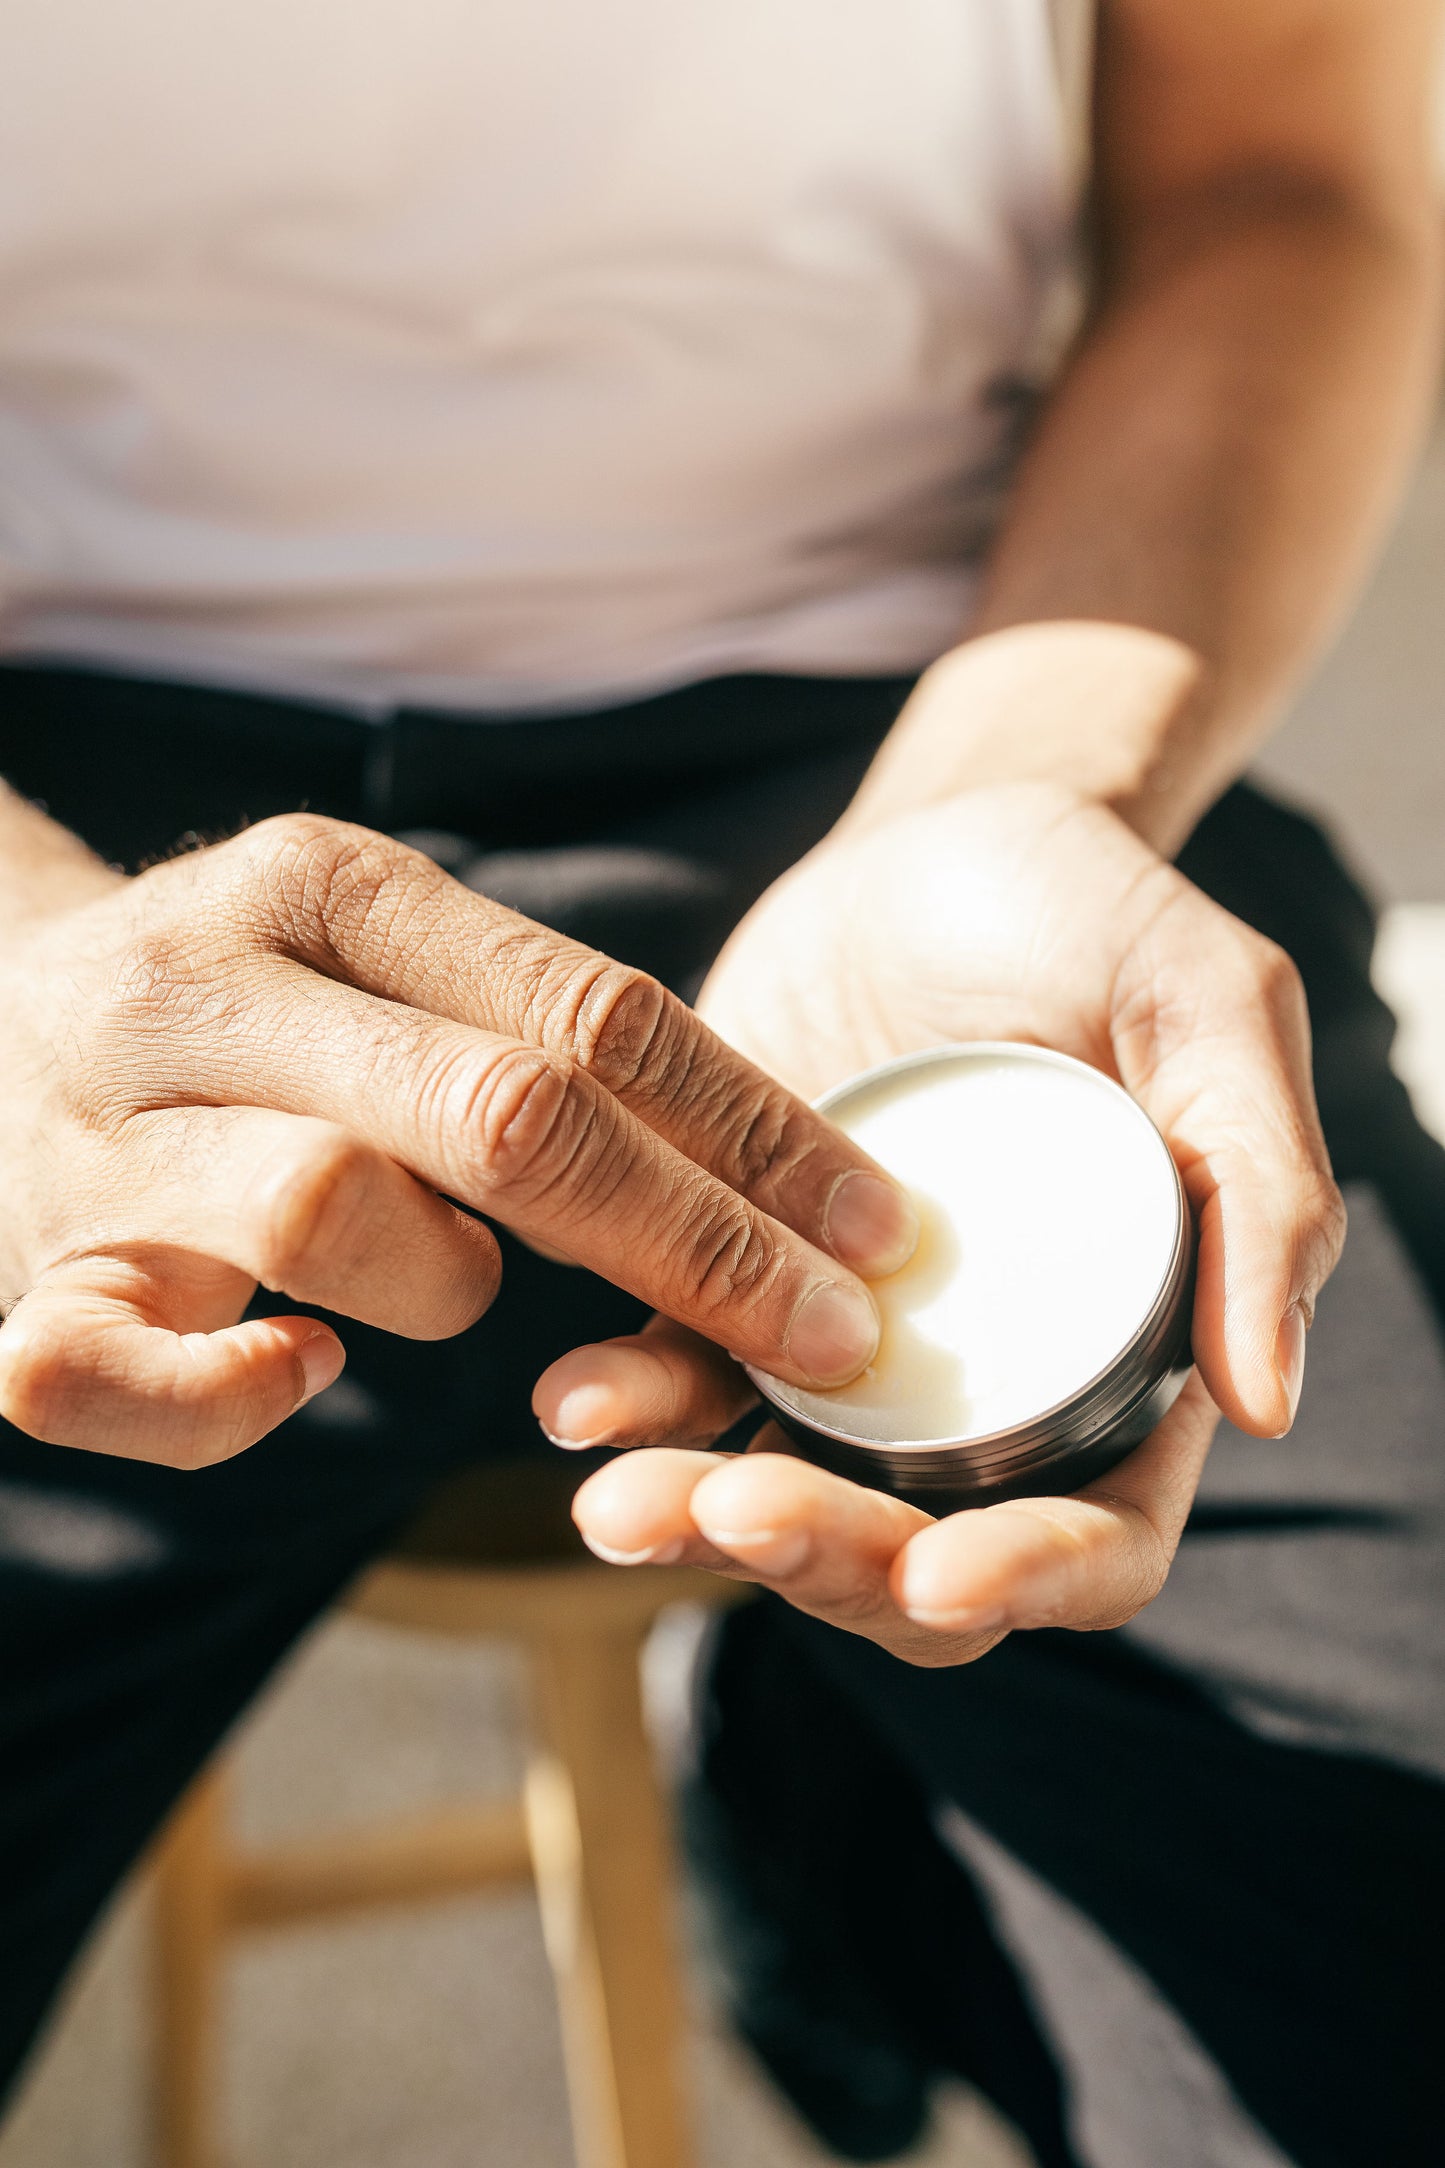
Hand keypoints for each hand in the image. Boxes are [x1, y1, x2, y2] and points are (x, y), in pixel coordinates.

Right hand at [0, 815, 916, 1465]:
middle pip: (507, 1116)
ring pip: (334, 1217)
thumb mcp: (365, 957)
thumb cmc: (231, 1013)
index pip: (593, 1011)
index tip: (879, 1228)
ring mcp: (100, 1137)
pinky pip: (123, 1375)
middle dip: (694, 1242)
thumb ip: (521, 1032)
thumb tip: (752, 1181)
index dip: (757, 1132)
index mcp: (323, 888)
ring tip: (439, 1280)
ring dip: (439, 1284)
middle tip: (825, 1339)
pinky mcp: (20, 1278)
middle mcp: (209, 988)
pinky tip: (295, 1371)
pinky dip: (235, 1401)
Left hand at [539, 784, 1345, 1661]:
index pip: (1098, 1531)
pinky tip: (576, 1394)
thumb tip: (1265, 1404)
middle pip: (916, 1552)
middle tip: (738, 1511)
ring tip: (620, 1504)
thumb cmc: (1099, 919)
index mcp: (1124, 1358)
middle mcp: (983, 1385)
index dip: (1029, 1578)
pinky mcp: (731, 1273)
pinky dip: (633, 1404)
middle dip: (829, 1560)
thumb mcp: (1210, 1012)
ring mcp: (848, 1343)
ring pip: (781, 1491)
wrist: (940, 840)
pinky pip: (682, 1371)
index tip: (940, 1576)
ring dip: (701, 1518)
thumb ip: (1260, 1185)